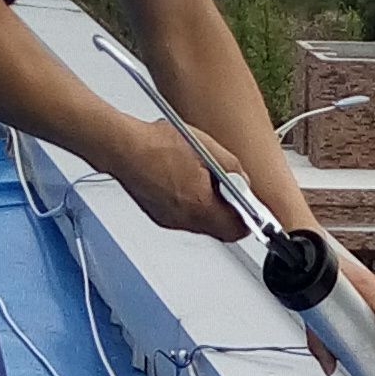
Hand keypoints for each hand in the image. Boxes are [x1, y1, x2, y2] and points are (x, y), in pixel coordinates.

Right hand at [108, 117, 242, 240]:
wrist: (122, 148)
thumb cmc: (157, 145)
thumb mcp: (207, 149)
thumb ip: (233, 169)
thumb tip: (243, 182)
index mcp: (200, 207)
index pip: (236, 229)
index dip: (247, 220)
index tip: (252, 210)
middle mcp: (184, 220)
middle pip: (219, 229)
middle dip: (228, 213)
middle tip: (230, 193)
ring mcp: (170, 220)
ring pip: (201, 224)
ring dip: (208, 208)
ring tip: (204, 181)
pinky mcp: (159, 215)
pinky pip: (183, 217)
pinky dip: (190, 204)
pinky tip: (185, 182)